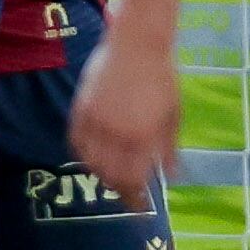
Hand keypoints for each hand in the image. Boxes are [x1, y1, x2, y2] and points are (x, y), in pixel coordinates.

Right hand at [69, 25, 178, 209]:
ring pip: (91, 161)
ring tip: (110, 178)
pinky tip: (90, 158)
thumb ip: (169, 148)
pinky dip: (82, 154)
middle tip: (127, 195)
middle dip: (119, 189)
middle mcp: (117, 133)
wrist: (138, 42)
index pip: (134, 179)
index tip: (140, 208)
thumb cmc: (163, 77)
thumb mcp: (173, 114)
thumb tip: (171, 176)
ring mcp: (96, 120)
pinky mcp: (81, 107)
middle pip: (111, 175)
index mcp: (142, 136)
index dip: (135, 197)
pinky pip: (76, 141)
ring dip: (100, 174)